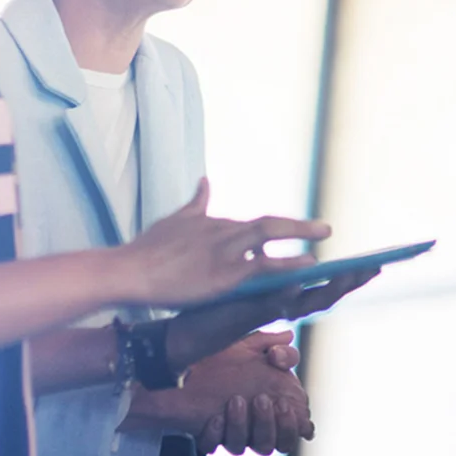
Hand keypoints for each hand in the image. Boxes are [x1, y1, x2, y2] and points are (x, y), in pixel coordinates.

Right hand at [111, 179, 330, 307]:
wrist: (129, 270)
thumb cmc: (148, 249)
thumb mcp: (176, 220)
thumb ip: (197, 203)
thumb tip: (206, 181)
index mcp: (215, 224)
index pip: (255, 225)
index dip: (281, 229)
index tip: (301, 231)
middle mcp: (224, 232)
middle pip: (269, 224)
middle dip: (299, 226)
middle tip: (326, 228)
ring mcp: (224, 252)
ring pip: (269, 236)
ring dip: (299, 235)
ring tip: (324, 240)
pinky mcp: (221, 274)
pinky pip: (261, 267)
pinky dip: (286, 265)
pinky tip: (307, 268)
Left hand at [130, 333, 310, 455]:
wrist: (187, 358)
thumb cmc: (225, 354)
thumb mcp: (253, 345)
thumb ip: (275, 345)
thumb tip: (289, 340)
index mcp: (274, 405)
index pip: (294, 427)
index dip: (293, 424)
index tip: (284, 404)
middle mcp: (255, 422)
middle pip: (273, 443)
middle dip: (270, 426)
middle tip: (262, 400)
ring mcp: (231, 429)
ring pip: (244, 446)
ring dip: (243, 426)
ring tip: (236, 401)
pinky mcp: (208, 432)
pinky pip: (213, 444)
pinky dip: (215, 434)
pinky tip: (214, 417)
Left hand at [166, 268, 381, 370]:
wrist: (187, 321)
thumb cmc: (216, 299)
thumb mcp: (241, 273)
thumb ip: (256, 257)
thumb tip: (264, 234)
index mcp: (285, 293)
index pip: (325, 283)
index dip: (350, 274)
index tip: (376, 262)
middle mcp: (283, 305)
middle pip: (326, 294)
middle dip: (352, 281)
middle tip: (377, 267)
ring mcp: (269, 311)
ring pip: (308, 302)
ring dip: (331, 288)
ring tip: (352, 272)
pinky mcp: (251, 314)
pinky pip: (273, 305)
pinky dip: (287, 294)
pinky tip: (298, 282)